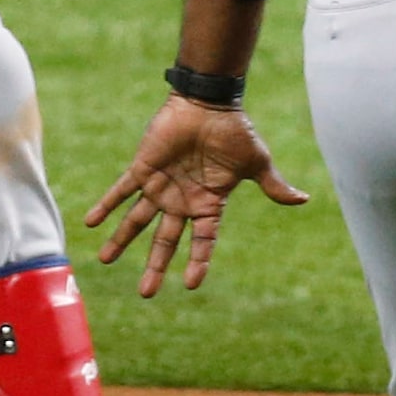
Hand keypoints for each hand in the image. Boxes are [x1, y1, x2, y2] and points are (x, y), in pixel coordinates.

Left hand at [84, 95, 309, 296]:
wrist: (209, 102)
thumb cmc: (234, 131)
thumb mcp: (255, 163)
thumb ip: (273, 186)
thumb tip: (304, 199)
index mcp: (208, 203)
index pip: (203, 240)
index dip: (198, 261)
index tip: (191, 284)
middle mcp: (181, 200)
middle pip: (165, 240)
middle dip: (155, 265)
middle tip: (145, 293)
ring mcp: (160, 185)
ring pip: (137, 220)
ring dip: (121, 239)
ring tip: (104, 259)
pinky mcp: (142, 168)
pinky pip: (120, 190)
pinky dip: (106, 205)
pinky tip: (90, 223)